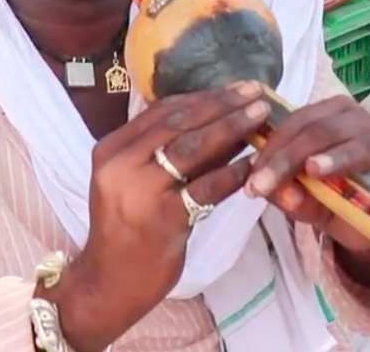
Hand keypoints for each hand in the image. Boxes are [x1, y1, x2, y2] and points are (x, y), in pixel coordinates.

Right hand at [47, 82, 270, 351]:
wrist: (107, 282)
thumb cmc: (126, 226)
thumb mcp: (133, 180)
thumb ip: (164, 151)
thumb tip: (219, 119)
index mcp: (112, 148)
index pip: (162, 112)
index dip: (201, 97)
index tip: (232, 88)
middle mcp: (120, 163)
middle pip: (179, 123)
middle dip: (221, 105)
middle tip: (255, 91)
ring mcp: (139, 190)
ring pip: (192, 148)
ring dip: (231, 128)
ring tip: (261, 116)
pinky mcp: (162, 219)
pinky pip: (205, 188)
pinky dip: (233, 172)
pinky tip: (255, 163)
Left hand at [244, 95, 369, 277]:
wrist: (368, 225)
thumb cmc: (329, 200)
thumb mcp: (300, 199)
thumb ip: (287, 195)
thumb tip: (279, 193)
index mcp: (327, 118)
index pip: (295, 122)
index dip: (271, 148)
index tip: (251, 177)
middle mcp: (358, 121)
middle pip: (321, 130)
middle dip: (289, 158)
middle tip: (265, 184)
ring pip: (360, 142)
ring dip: (337, 157)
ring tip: (314, 171)